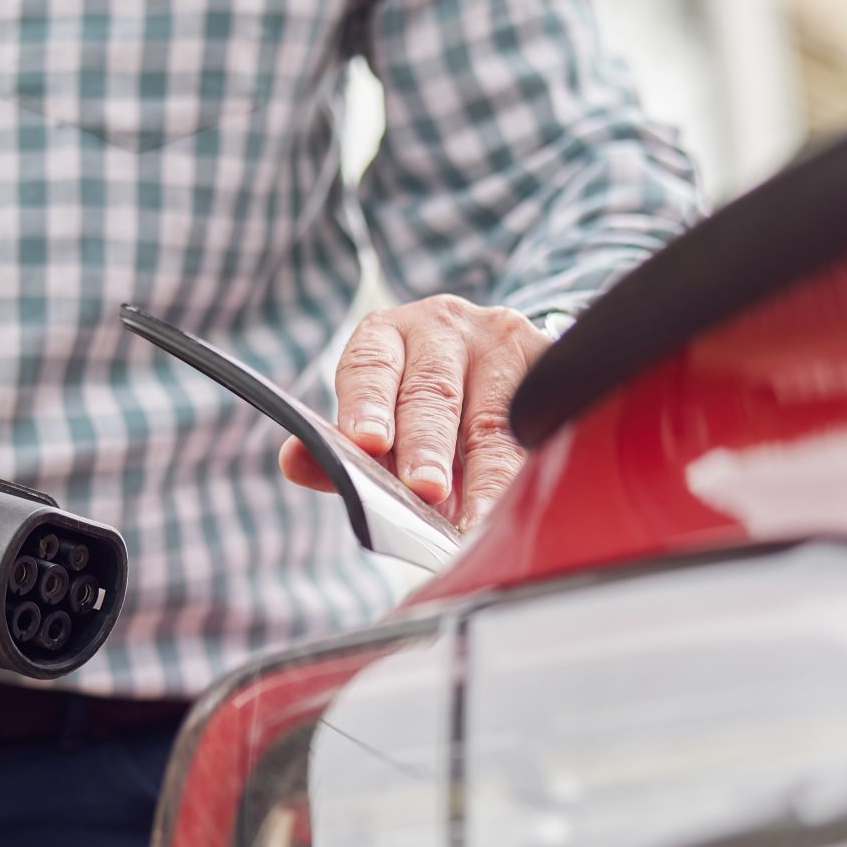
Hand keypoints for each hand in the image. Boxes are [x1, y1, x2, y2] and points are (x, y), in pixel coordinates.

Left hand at [279, 295, 549, 532]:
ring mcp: (503, 341)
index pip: (370, 366)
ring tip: (477, 518)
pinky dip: (531, 464)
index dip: (367, 404)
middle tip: (425, 490)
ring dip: (487, 473)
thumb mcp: (378, 416)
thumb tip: (296, 462)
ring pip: (494, 414)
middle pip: (433, 392)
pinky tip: (526, 499)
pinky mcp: (551, 362)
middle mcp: (445, 327)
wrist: (499, 366)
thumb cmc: (422, 403)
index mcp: (389, 336)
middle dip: (427, 446)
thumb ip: (338, 447)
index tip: (366, 443)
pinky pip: (544, 418)